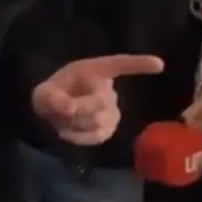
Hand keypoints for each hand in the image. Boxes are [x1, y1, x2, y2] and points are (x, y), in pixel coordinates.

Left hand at [32, 54, 163, 144]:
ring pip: (99, 121)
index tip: (159, 64)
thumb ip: (51, 97)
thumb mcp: (42, 93)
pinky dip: (80, 137)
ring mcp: (111, 109)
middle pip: (100, 102)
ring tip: (62, 120)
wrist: (51, 112)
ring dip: (75, 124)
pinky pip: (99, 135)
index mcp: (92, 71)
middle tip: (59, 111)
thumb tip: (69, 107)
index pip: (118, 65)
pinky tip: (68, 133)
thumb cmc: (50, 95)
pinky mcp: (109, 127)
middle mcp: (106, 88)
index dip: (138, 64)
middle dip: (77, 109)